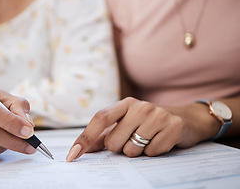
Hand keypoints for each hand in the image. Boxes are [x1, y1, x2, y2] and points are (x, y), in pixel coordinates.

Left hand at [66, 97, 218, 161]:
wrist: (187, 119)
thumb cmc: (149, 123)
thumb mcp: (127, 122)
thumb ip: (105, 134)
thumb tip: (82, 148)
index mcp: (125, 104)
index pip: (100, 118)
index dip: (85, 138)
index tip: (72, 155)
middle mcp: (140, 106)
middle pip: (113, 142)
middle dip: (120, 148)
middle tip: (134, 140)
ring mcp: (157, 115)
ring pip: (132, 150)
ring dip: (138, 151)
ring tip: (148, 140)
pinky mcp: (173, 126)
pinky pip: (151, 153)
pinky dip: (154, 152)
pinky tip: (161, 142)